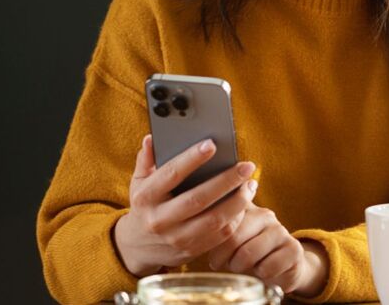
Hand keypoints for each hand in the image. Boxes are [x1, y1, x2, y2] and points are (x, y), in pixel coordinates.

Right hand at [113, 135, 258, 276]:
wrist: (137, 247)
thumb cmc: (145, 206)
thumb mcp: (138, 183)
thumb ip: (146, 160)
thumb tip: (152, 138)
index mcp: (146, 197)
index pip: (171, 174)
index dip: (192, 158)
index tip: (212, 144)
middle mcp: (160, 219)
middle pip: (198, 199)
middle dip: (226, 181)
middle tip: (246, 166)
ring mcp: (176, 238)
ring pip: (214, 220)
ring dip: (238, 201)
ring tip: (251, 184)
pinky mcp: (191, 250)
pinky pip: (220, 236)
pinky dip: (236, 218)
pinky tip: (244, 202)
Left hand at [206, 205, 329, 296]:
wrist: (282, 266)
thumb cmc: (247, 252)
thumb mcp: (229, 239)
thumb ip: (215, 229)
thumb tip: (194, 228)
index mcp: (245, 206)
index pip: (221, 218)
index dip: (212, 242)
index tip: (212, 254)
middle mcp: (264, 214)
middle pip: (232, 237)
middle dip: (223, 258)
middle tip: (224, 264)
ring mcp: (280, 230)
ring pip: (249, 254)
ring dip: (241, 267)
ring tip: (243, 266)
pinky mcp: (293, 249)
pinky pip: (267, 267)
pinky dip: (260, 275)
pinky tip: (262, 270)